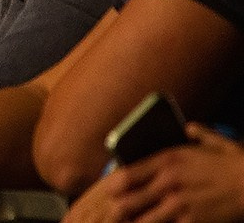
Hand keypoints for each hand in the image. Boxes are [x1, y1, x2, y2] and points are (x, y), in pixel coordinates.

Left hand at [64, 123, 243, 222]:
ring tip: (132, 221)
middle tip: (115, 212)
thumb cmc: (235, 163)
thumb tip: (188, 127)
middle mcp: (169, 183)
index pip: (126, 175)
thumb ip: (196, 133)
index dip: (112, 186)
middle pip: (127, 201)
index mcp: (168, 160)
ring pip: (143, 220)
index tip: (107, 191)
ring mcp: (180, 204)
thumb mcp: (213, 142)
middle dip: (118, 209)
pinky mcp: (193, 222)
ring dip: (136, 222)